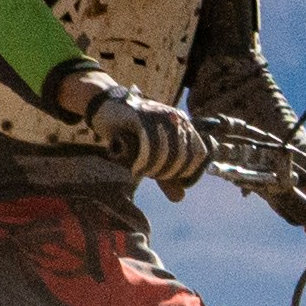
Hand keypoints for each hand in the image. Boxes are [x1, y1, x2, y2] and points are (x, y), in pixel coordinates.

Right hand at [54, 73, 207, 184]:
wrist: (105, 107)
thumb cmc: (130, 132)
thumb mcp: (153, 155)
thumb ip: (167, 175)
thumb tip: (180, 198)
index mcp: (184, 124)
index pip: (200, 154)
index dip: (188, 172)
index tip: (169, 178)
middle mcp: (175, 118)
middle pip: (184, 155)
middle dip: (169, 172)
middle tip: (152, 174)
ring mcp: (158, 115)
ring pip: (166, 152)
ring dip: (155, 168)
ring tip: (142, 170)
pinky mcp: (140, 117)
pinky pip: (149, 146)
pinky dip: (144, 162)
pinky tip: (136, 168)